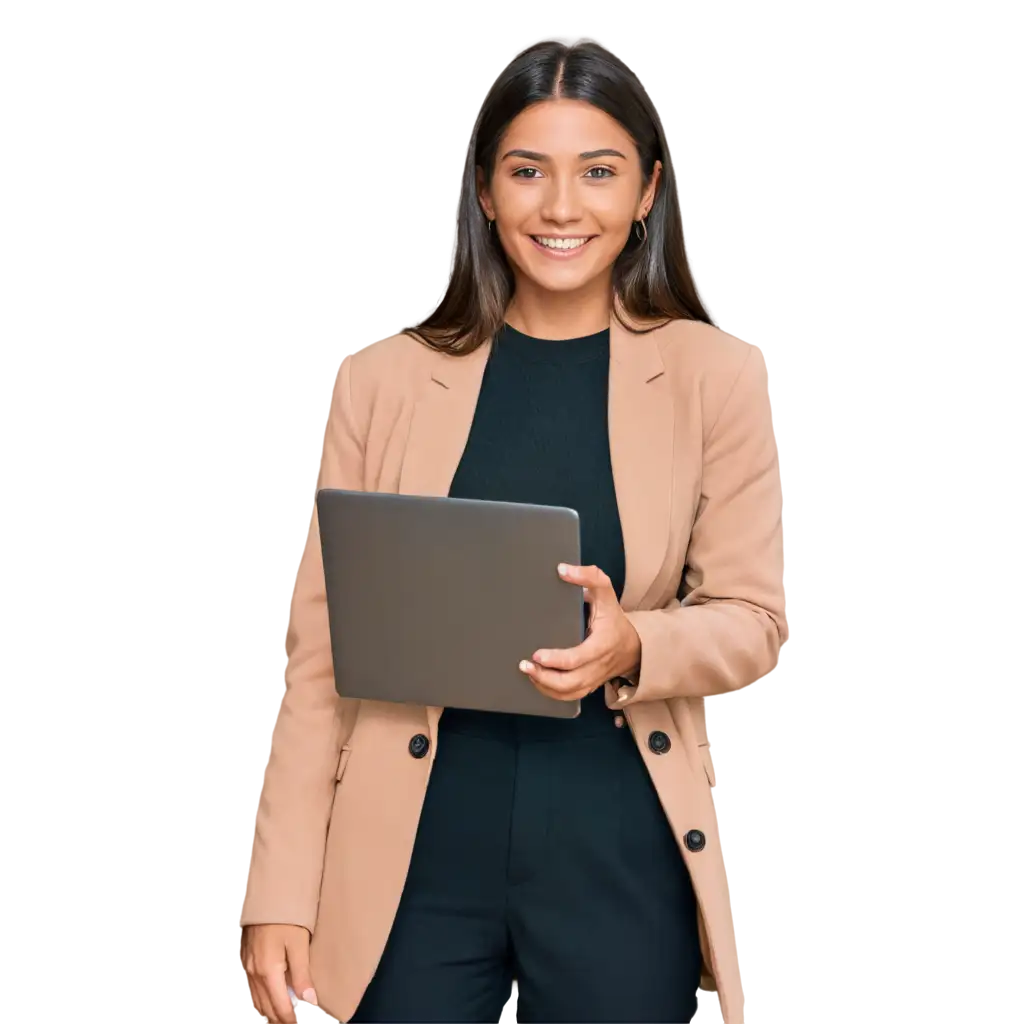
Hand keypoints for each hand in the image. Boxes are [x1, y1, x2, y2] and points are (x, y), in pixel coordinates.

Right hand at [241, 924, 317, 1022]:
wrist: (267, 896)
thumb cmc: (285, 916)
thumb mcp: (299, 944)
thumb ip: (302, 974)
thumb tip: (309, 1001)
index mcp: (268, 972)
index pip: (281, 1008)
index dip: (295, 1018)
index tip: (309, 1019)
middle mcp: (254, 975)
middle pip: (268, 1009)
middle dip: (284, 1018)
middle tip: (301, 1017)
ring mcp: (248, 969)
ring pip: (259, 1003)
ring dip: (274, 1011)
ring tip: (291, 1012)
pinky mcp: (247, 962)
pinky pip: (254, 991)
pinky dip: (265, 1000)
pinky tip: (275, 998)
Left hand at [519, 563, 640, 701]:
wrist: (634, 646)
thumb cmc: (614, 618)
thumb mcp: (606, 593)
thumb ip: (589, 577)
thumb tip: (563, 569)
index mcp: (602, 644)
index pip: (577, 658)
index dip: (556, 659)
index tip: (536, 654)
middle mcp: (598, 666)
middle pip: (570, 682)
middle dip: (544, 677)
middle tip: (524, 665)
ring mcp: (594, 679)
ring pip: (568, 693)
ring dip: (545, 687)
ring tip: (527, 672)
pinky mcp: (589, 686)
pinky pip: (569, 697)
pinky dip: (551, 693)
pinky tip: (537, 682)